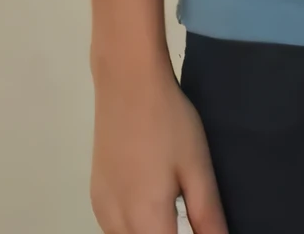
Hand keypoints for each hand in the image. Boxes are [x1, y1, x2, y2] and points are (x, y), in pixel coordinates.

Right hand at [89, 68, 226, 232]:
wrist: (127, 84)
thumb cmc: (169, 123)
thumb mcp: (197, 166)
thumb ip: (207, 215)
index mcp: (145, 220)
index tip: (203, 228)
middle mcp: (116, 223)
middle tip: (191, 220)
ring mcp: (102, 210)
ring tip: (175, 216)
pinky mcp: (96, 196)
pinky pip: (114, 229)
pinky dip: (134, 229)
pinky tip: (151, 208)